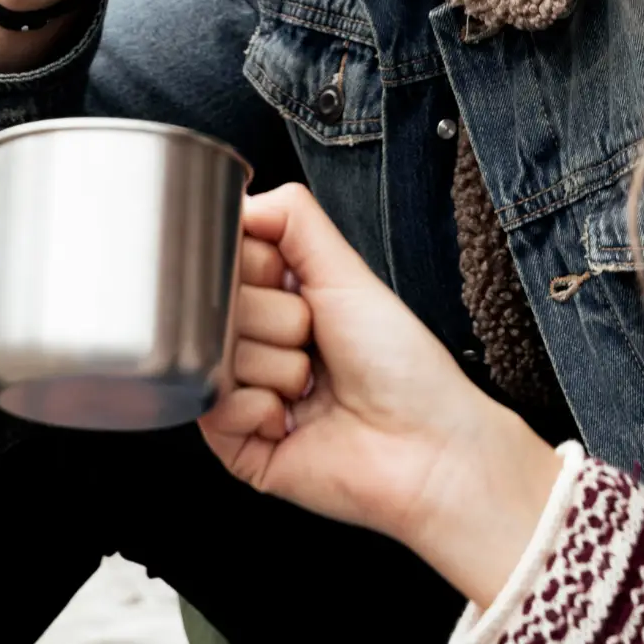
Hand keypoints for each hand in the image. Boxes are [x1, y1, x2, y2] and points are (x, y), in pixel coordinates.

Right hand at [199, 185, 563, 609]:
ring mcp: (245, 395)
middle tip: (316, 343)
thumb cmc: (401, 361)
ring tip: (315, 386)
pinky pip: (216, 410)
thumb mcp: (345, 270)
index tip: (295, 285)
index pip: (225, 260)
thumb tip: (239, 197)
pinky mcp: (240, 447)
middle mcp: (257, 343)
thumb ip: (291, 219)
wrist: (427, 446)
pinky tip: (295, 419)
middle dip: (278, 322)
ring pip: (218, 357)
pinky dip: (260, 410)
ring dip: (278, 369)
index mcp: (278, 298)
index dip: (259, 269)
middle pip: (219, 307)